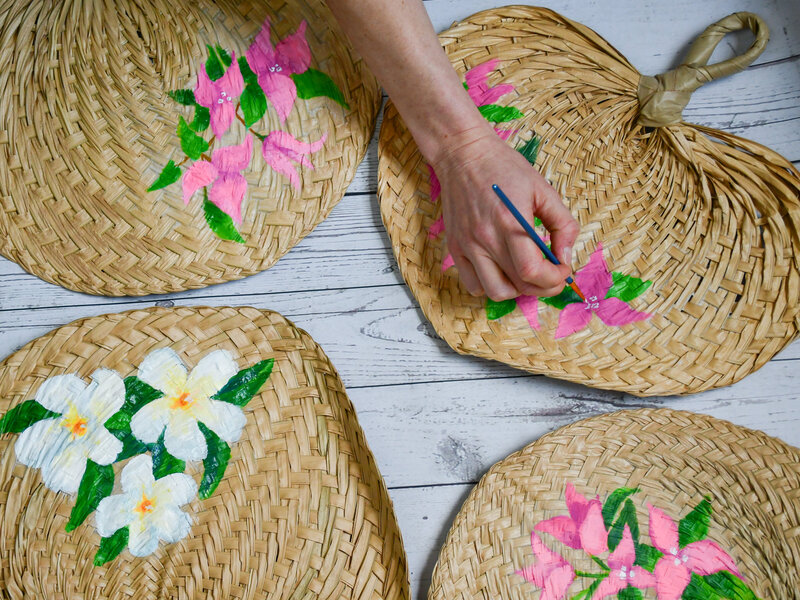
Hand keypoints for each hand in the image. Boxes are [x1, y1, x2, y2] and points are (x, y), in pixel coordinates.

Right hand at [432, 127, 579, 300]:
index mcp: (511, 222)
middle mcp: (486, 238)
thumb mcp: (543, 189)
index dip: (555, 278)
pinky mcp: (455, 248)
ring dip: (517, 290)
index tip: (563, 269)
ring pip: (495, 292)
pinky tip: (501, 270)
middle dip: (543, 287)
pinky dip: (490, 286)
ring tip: (525, 274)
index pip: (533, 272)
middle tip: (552, 275)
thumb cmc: (504, 168)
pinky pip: (472, 284)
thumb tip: (565, 256)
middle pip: (518, 285)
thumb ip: (562, 224)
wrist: (463, 154)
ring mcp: (467, 246)